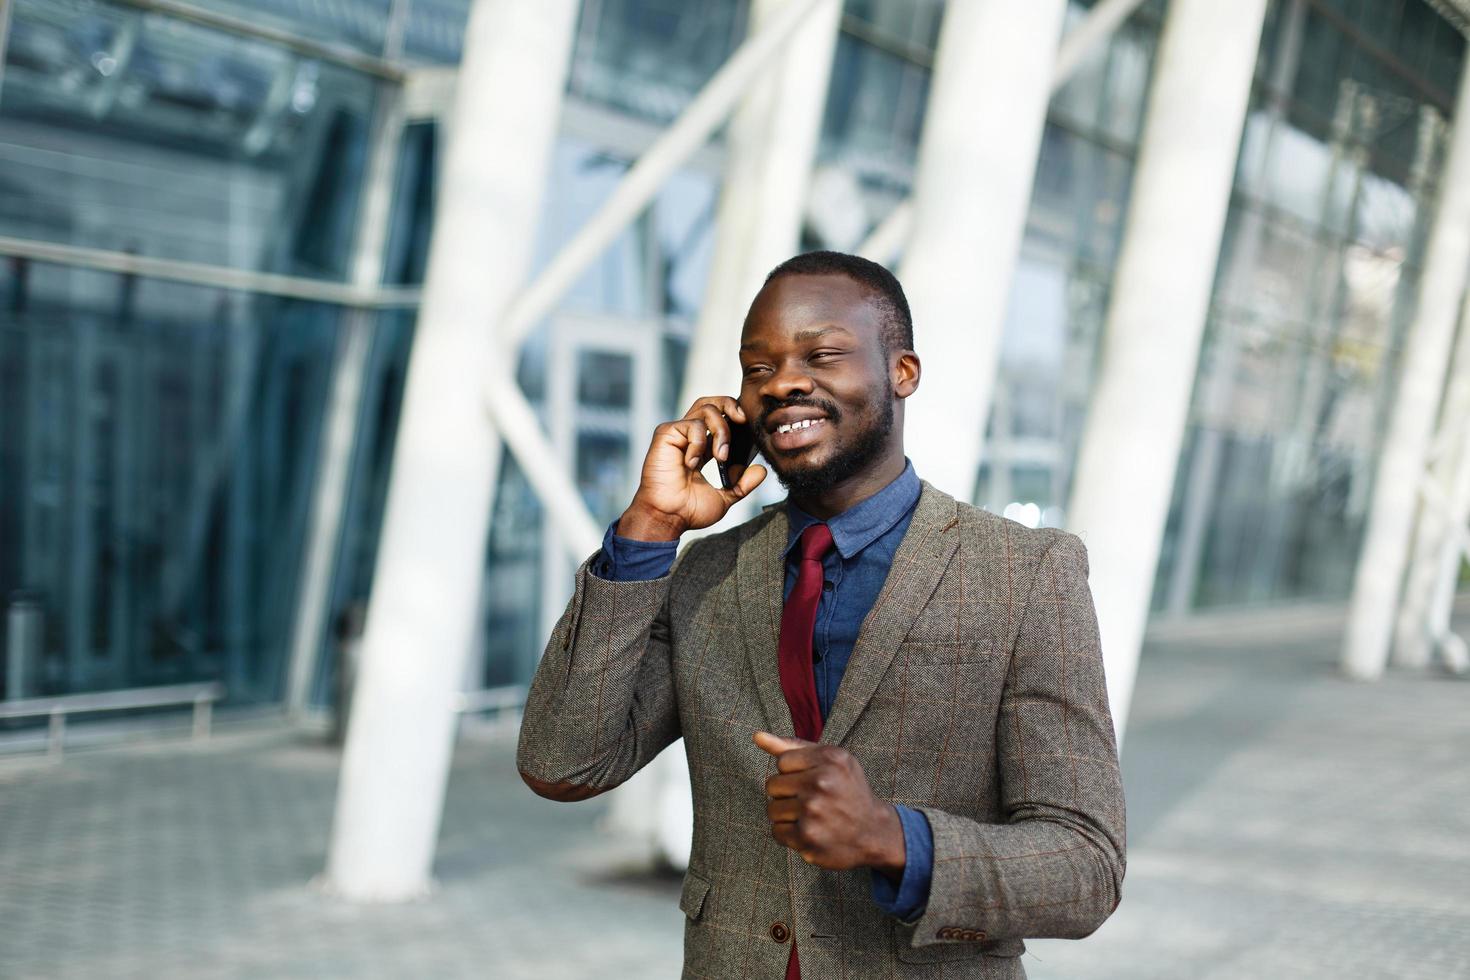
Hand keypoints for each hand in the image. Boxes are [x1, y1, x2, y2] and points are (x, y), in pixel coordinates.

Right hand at [617, 396, 766, 540]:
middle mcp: (689, 436)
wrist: (668, 517)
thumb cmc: (689, 510)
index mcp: (702, 447)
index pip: (721, 418)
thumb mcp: (725, 497)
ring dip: (721, 430)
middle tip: (743, 420)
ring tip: (720, 456)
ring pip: (706, 408)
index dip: (736, 417)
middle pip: (711, 402)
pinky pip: (692, 425)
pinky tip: (692, 464)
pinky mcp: (666, 433)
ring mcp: (677, 433)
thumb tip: (761, 470)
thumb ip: (743, 484)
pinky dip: (699, 443)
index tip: (750, 429)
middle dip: (731, 404)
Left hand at [753, 731, 905, 878]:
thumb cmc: (846, 790)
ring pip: (772, 810)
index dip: (794, 774)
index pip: (782, 762)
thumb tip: (756, 736)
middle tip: (812, 801)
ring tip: (812, 817)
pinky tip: (810, 832)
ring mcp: (814, 811)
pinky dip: (789, 835)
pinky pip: (776, 832)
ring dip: (787, 816)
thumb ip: (792, 747)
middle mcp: (822, 782)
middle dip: (787, 794)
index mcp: (829, 758)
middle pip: (772, 785)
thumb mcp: (830, 760)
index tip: (813, 782)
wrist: (874, 832)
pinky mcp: (807, 838)